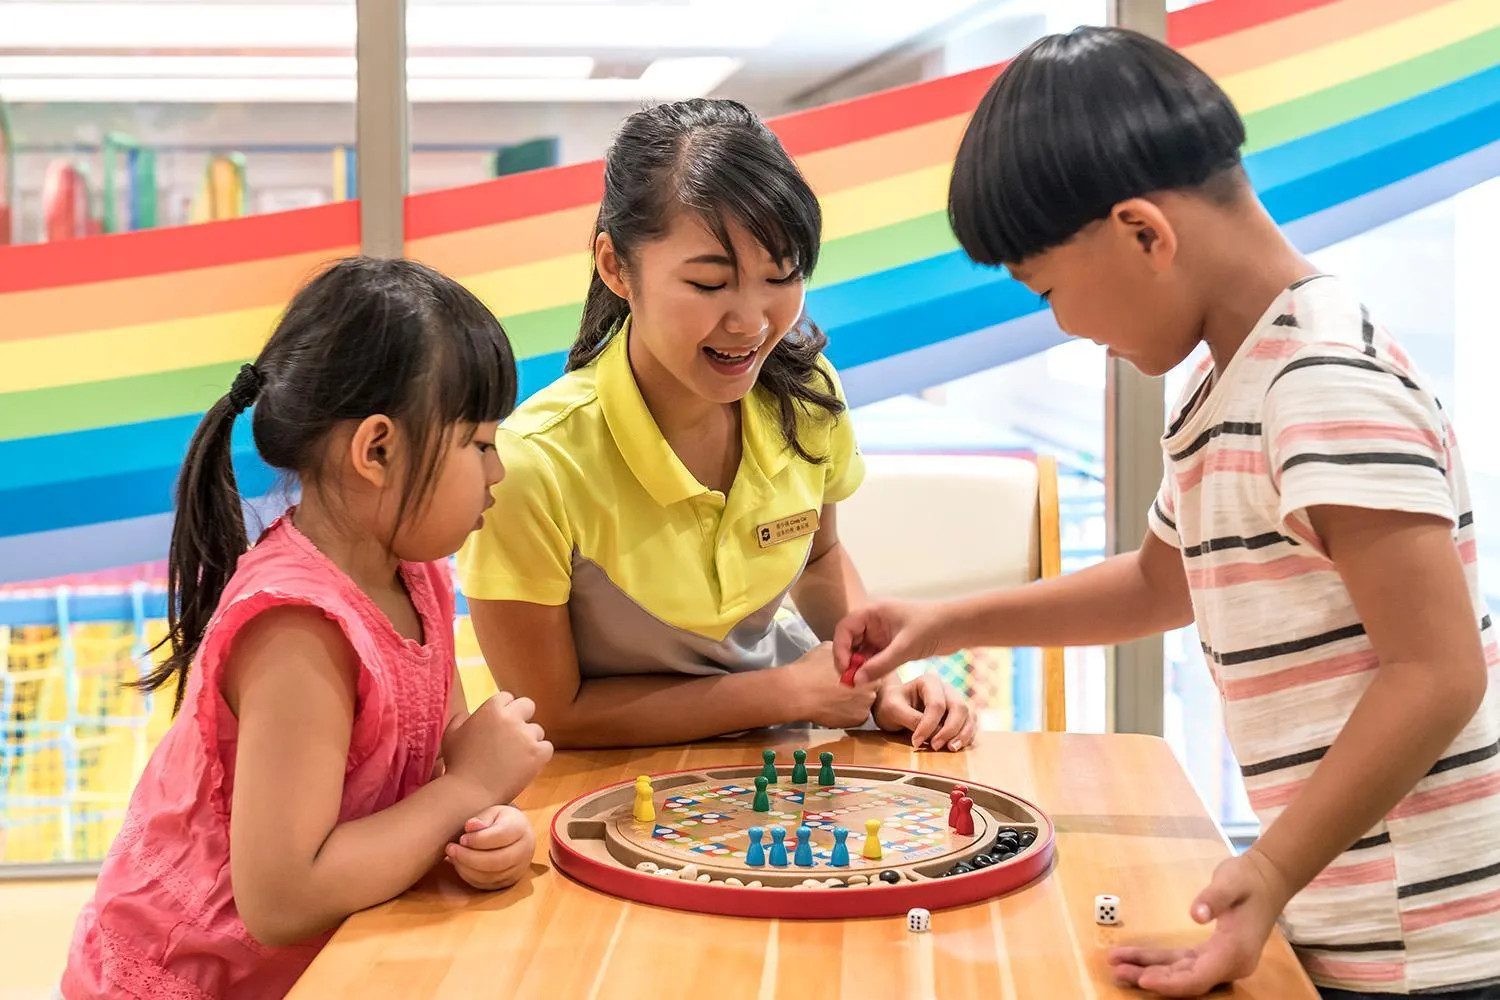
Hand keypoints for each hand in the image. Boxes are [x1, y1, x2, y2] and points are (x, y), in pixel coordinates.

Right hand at [441, 691, 552, 806]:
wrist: (469, 792)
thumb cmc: (457, 765)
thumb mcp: (451, 734)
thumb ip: (462, 717)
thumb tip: (472, 713)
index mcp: (491, 709)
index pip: (507, 698)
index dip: (503, 711)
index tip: (499, 725)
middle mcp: (511, 718)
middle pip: (527, 706)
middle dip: (521, 718)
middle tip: (513, 737)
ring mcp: (526, 735)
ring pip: (537, 730)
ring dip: (529, 740)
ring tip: (514, 758)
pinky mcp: (538, 754)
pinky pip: (546, 747)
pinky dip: (539, 756)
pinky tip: (525, 765)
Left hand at [446, 804, 535, 890]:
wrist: (515, 833)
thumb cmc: (499, 819)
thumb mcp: (492, 812)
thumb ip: (481, 819)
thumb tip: (470, 826)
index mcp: (521, 828)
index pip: (500, 837)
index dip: (478, 839)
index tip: (461, 838)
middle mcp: (524, 851)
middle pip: (496, 861)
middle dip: (469, 857)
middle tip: (450, 849)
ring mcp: (518, 869)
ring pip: (490, 876)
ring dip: (466, 868)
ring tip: (453, 856)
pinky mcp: (509, 882)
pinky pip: (486, 884)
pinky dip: (469, 876)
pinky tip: (460, 865)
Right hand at [785, 643, 879, 727]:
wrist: (798, 693)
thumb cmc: (811, 670)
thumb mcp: (830, 649)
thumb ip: (846, 653)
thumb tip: (849, 656)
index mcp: (867, 665)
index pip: (872, 668)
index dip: (860, 671)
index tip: (849, 673)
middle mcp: (873, 685)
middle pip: (871, 685)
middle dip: (860, 686)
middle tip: (842, 686)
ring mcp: (867, 704)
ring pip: (865, 701)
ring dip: (855, 700)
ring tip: (836, 698)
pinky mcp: (859, 719)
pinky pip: (858, 715)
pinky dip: (849, 713)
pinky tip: (835, 708)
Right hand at [834, 600, 946, 685]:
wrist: (957, 627)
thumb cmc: (932, 627)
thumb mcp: (905, 647)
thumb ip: (880, 665)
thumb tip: (855, 681)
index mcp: (873, 611)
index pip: (844, 629)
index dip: (840, 649)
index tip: (845, 670)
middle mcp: (873, 620)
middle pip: (849, 641)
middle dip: (848, 661)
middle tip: (850, 682)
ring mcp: (881, 632)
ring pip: (860, 651)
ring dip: (859, 667)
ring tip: (861, 684)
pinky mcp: (890, 644)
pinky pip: (873, 657)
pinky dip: (870, 668)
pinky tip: (873, 681)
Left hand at [872, 674, 976, 750]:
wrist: (892, 706)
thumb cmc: (890, 705)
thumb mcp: (892, 710)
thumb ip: (911, 718)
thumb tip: (932, 733)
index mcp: (929, 681)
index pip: (937, 704)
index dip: (929, 726)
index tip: (915, 742)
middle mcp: (947, 688)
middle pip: (959, 708)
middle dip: (950, 730)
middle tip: (935, 747)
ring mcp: (955, 700)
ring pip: (969, 716)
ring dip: (963, 734)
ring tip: (951, 749)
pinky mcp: (959, 714)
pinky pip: (971, 724)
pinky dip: (967, 736)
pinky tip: (956, 746)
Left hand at [1108, 849, 1291, 996]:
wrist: (1266, 878)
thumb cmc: (1248, 879)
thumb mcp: (1230, 883)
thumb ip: (1214, 898)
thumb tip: (1196, 914)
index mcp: (1235, 952)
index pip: (1199, 977)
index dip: (1171, 982)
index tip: (1144, 978)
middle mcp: (1229, 964)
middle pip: (1187, 979)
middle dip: (1151, 977)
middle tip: (1117, 972)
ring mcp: (1221, 961)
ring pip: (1180, 971)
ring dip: (1149, 969)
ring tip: (1117, 966)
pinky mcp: (1212, 953)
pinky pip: (1182, 961)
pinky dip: (1158, 960)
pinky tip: (1134, 957)